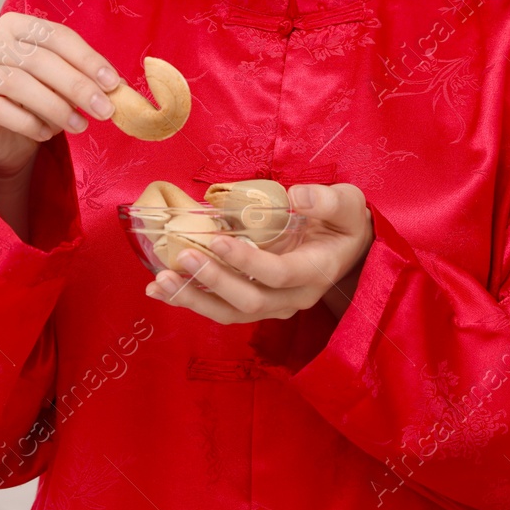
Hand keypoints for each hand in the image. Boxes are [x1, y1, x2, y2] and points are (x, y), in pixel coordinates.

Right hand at [0, 12, 120, 178]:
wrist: (1, 137)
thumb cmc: (32, 101)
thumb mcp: (59, 83)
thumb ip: (81, 77)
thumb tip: (115, 87)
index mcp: (14, 25)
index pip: (56, 36)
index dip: (87, 59)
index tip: (112, 83)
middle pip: (38, 59)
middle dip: (76, 85)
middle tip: (104, 109)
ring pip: (18, 83)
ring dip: (56, 107)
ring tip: (80, 125)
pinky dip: (29, 123)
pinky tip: (47, 134)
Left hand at [145, 182, 373, 323]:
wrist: (350, 248)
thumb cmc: (346, 222)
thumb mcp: (348, 204)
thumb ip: (327, 201)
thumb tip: (298, 196)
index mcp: (314, 271)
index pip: (277, 274)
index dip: (246, 261)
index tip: (217, 239)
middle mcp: (293, 297)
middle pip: (249, 300)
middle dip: (213, 281)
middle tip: (182, 256)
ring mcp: (273, 305)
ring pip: (230, 313)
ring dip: (194, 298)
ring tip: (160, 281)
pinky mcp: (256, 303)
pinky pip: (222, 308)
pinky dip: (191, 299)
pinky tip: (160, 288)